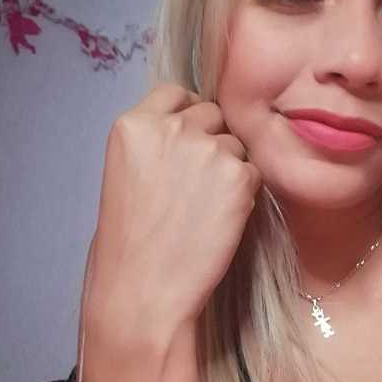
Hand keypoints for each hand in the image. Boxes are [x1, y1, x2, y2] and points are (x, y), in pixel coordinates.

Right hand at [84, 83, 261, 348]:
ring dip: (230, 167)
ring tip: (206, 206)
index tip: (190, 138)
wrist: (144, 289)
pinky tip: (221, 219)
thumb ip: (158, 141)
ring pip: (237, 144)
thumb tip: (196, 127)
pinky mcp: (238, 176)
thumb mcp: (127, 172)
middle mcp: (172, 127)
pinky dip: (245, 192)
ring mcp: (207, 149)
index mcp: (133, 123)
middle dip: (212, 138)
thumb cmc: (131, 240)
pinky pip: (253, 172)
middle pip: (213, 113)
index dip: (188, 114)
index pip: (176, 93)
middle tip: (200, 180)